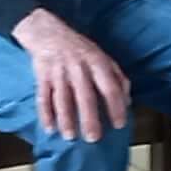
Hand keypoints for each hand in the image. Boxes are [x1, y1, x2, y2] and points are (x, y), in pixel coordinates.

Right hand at [14, 9, 131, 141]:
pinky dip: (45, 113)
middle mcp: (78, 68)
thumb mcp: (103, 57)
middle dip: (89, 118)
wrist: (48, 32)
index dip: (116, 106)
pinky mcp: (42, 76)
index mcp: (96, 62)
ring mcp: (58, 72)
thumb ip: (118, 77)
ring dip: (65, 118)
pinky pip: (43, 97)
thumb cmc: (80, 49)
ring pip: (62, 98)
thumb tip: (127, 101)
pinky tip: (49, 128)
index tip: (119, 124)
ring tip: (70, 136)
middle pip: (84, 95)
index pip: (109, 87)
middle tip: (93, 138)